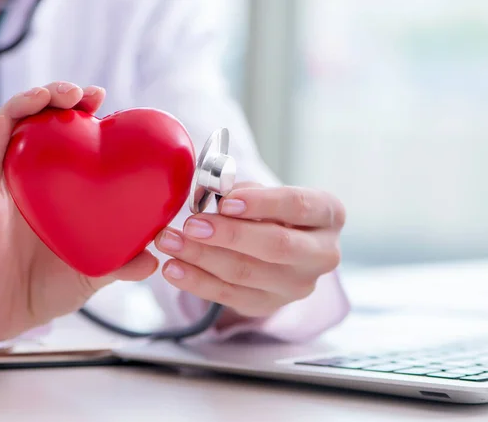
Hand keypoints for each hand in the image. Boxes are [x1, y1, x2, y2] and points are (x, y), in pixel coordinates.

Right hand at [0, 82, 157, 345]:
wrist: (6, 314)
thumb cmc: (48, 286)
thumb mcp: (94, 272)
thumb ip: (122, 263)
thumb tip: (156, 258)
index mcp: (58, 190)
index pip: (70, 141)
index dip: (87, 117)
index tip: (107, 104)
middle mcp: (30, 180)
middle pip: (43, 123)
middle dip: (64, 98)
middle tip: (89, 93)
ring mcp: (4, 185)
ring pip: (14, 126)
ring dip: (37, 100)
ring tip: (64, 93)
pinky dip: (5, 126)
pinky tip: (22, 112)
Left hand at [154, 182, 344, 322]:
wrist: (276, 246)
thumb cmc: (268, 211)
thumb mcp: (263, 192)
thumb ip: (242, 191)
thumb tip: (210, 194)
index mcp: (328, 215)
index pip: (298, 206)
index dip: (261, 203)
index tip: (225, 201)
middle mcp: (322, 254)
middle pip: (276, 246)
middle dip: (228, 235)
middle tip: (191, 224)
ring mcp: (298, 285)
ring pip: (247, 273)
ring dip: (202, 257)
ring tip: (169, 241)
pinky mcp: (269, 305)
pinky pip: (229, 296)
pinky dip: (197, 282)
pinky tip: (173, 269)